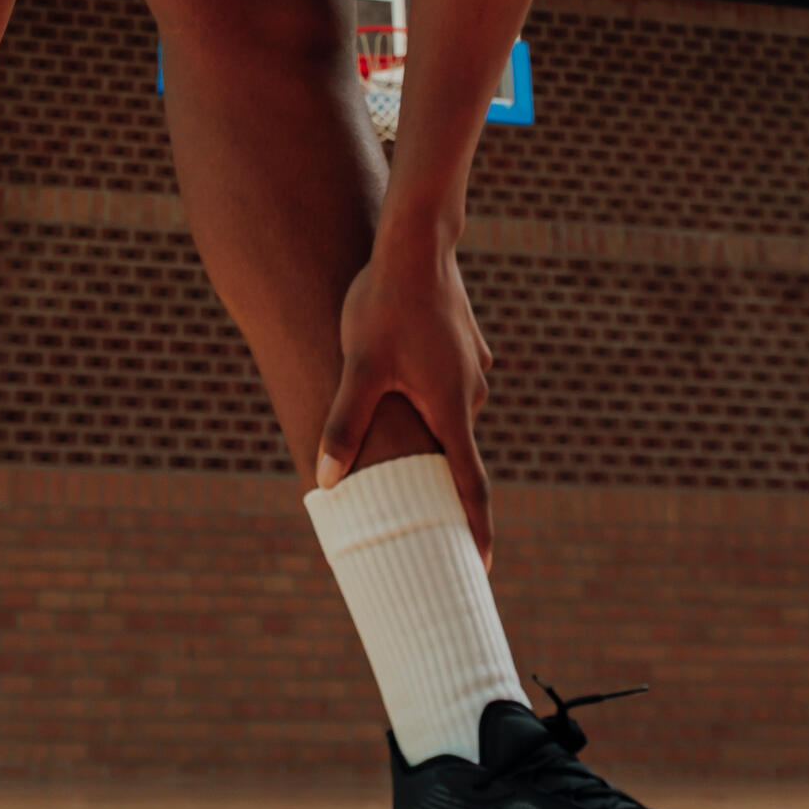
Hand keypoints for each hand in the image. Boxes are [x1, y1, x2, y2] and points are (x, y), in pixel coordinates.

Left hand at [311, 223, 494, 560]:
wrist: (415, 241)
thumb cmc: (386, 304)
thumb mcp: (359, 366)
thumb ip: (345, 423)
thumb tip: (325, 480)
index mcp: (451, 409)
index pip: (470, 486)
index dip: (477, 530)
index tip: (482, 568)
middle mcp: (470, 393)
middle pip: (455, 451)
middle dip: (438, 484)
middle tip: (420, 516)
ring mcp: (470, 367)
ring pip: (446, 412)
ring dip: (426, 430)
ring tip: (392, 440)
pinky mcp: (462, 344)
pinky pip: (444, 383)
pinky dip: (426, 395)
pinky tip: (397, 383)